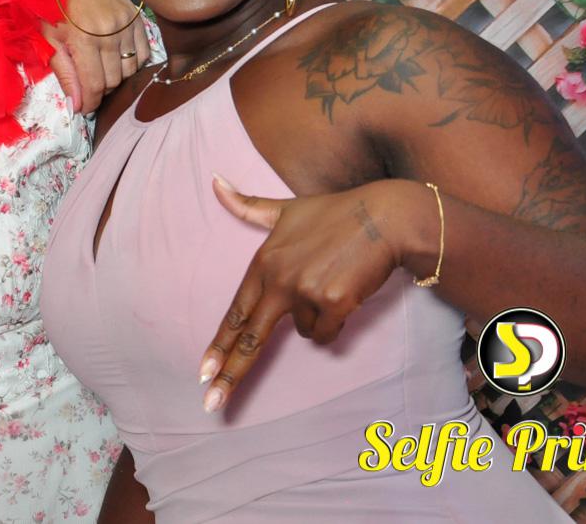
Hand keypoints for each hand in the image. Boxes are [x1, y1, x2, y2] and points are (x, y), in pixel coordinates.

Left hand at [44, 0, 149, 113]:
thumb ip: (65, 73)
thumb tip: (77, 105)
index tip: (83, 109)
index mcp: (84, 38)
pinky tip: (117, 59)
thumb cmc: (50, 5)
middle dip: (99, 90)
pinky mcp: (135, 16)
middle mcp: (110, 31)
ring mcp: (126, 22)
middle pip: (113, 80)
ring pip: (129, 69)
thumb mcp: (49, 40)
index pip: (94, 85)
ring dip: (115, 77)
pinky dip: (132, 62)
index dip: (89, 103)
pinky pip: (143, 52)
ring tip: (100, 71)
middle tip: (87, 86)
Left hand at [197, 175, 422, 411]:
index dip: (218, 345)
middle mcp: (279, 279)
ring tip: (332, 282)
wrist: (383, 217)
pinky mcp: (335, 302)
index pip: (235, 313)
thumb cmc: (335, 214)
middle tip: (211, 404)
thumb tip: (214, 180)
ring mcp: (306, 292)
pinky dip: (337, 321)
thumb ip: (247, 205)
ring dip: (318, 317)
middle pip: (250, 339)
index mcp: (264, 262)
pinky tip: (346, 292)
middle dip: (230, 374)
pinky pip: (328, 333)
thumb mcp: (285, 209)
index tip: (201, 373)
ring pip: (305, 332)